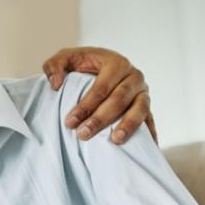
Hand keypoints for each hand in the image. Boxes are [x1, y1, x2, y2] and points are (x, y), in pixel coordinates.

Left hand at [42, 46, 156, 144]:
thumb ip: (54, 65)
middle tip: (83, 134)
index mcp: (116, 62)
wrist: (102, 66)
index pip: (101, 87)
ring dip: (128, 125)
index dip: (86, 105)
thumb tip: (55, 84)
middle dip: (101, 119)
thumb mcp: (66, 58)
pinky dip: (149, 133)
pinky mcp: (147, 105)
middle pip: (119, 99)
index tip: (70, 122)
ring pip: (140, 109)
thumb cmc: (83, 63)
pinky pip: (150, 119)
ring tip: (115, 141)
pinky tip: (146, 147)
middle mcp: (134, 76)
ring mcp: (143, 91)